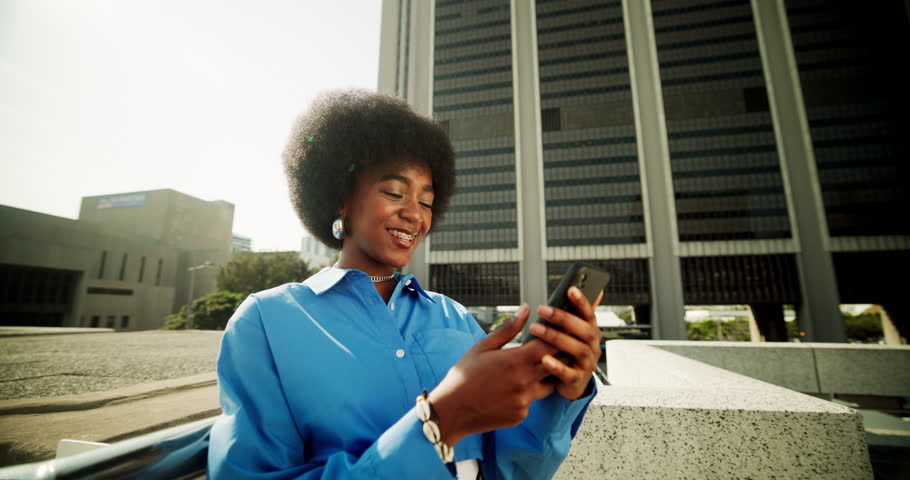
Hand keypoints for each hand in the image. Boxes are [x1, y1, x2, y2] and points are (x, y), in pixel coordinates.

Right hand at [428, 304, 558, 445]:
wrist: (451, 411)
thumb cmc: (464, 375)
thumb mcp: (483, 347)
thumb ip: (509, 329)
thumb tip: (527, 308)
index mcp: (515, 361)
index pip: (550, 345)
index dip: (556, 337)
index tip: (557, 332)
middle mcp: (524, 382)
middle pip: (557, 366)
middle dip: (558, 357)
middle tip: (554, 349)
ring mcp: (524, 401)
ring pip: (547, 386)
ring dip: (544, 377)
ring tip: (530, 369)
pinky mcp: (520, 415)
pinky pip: (532, 402)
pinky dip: (527, 394)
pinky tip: (510, 390)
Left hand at [530, 287, 603, 400]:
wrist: (570, 385)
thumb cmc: (567, 352)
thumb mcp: (571, 333)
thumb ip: (573, 314)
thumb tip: (577, 288)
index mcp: (590, 332)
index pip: (589, 314)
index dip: (582, 301)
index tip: (570, 288)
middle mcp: (593, 347)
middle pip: (585, 330)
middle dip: (564, 318)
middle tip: (542, 309)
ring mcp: (587, 364)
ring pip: (578, 350)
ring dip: (557, 338)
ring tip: (535, 328)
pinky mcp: (577, 381)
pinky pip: (569, 374)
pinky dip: (557, 366)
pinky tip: (544, 358)